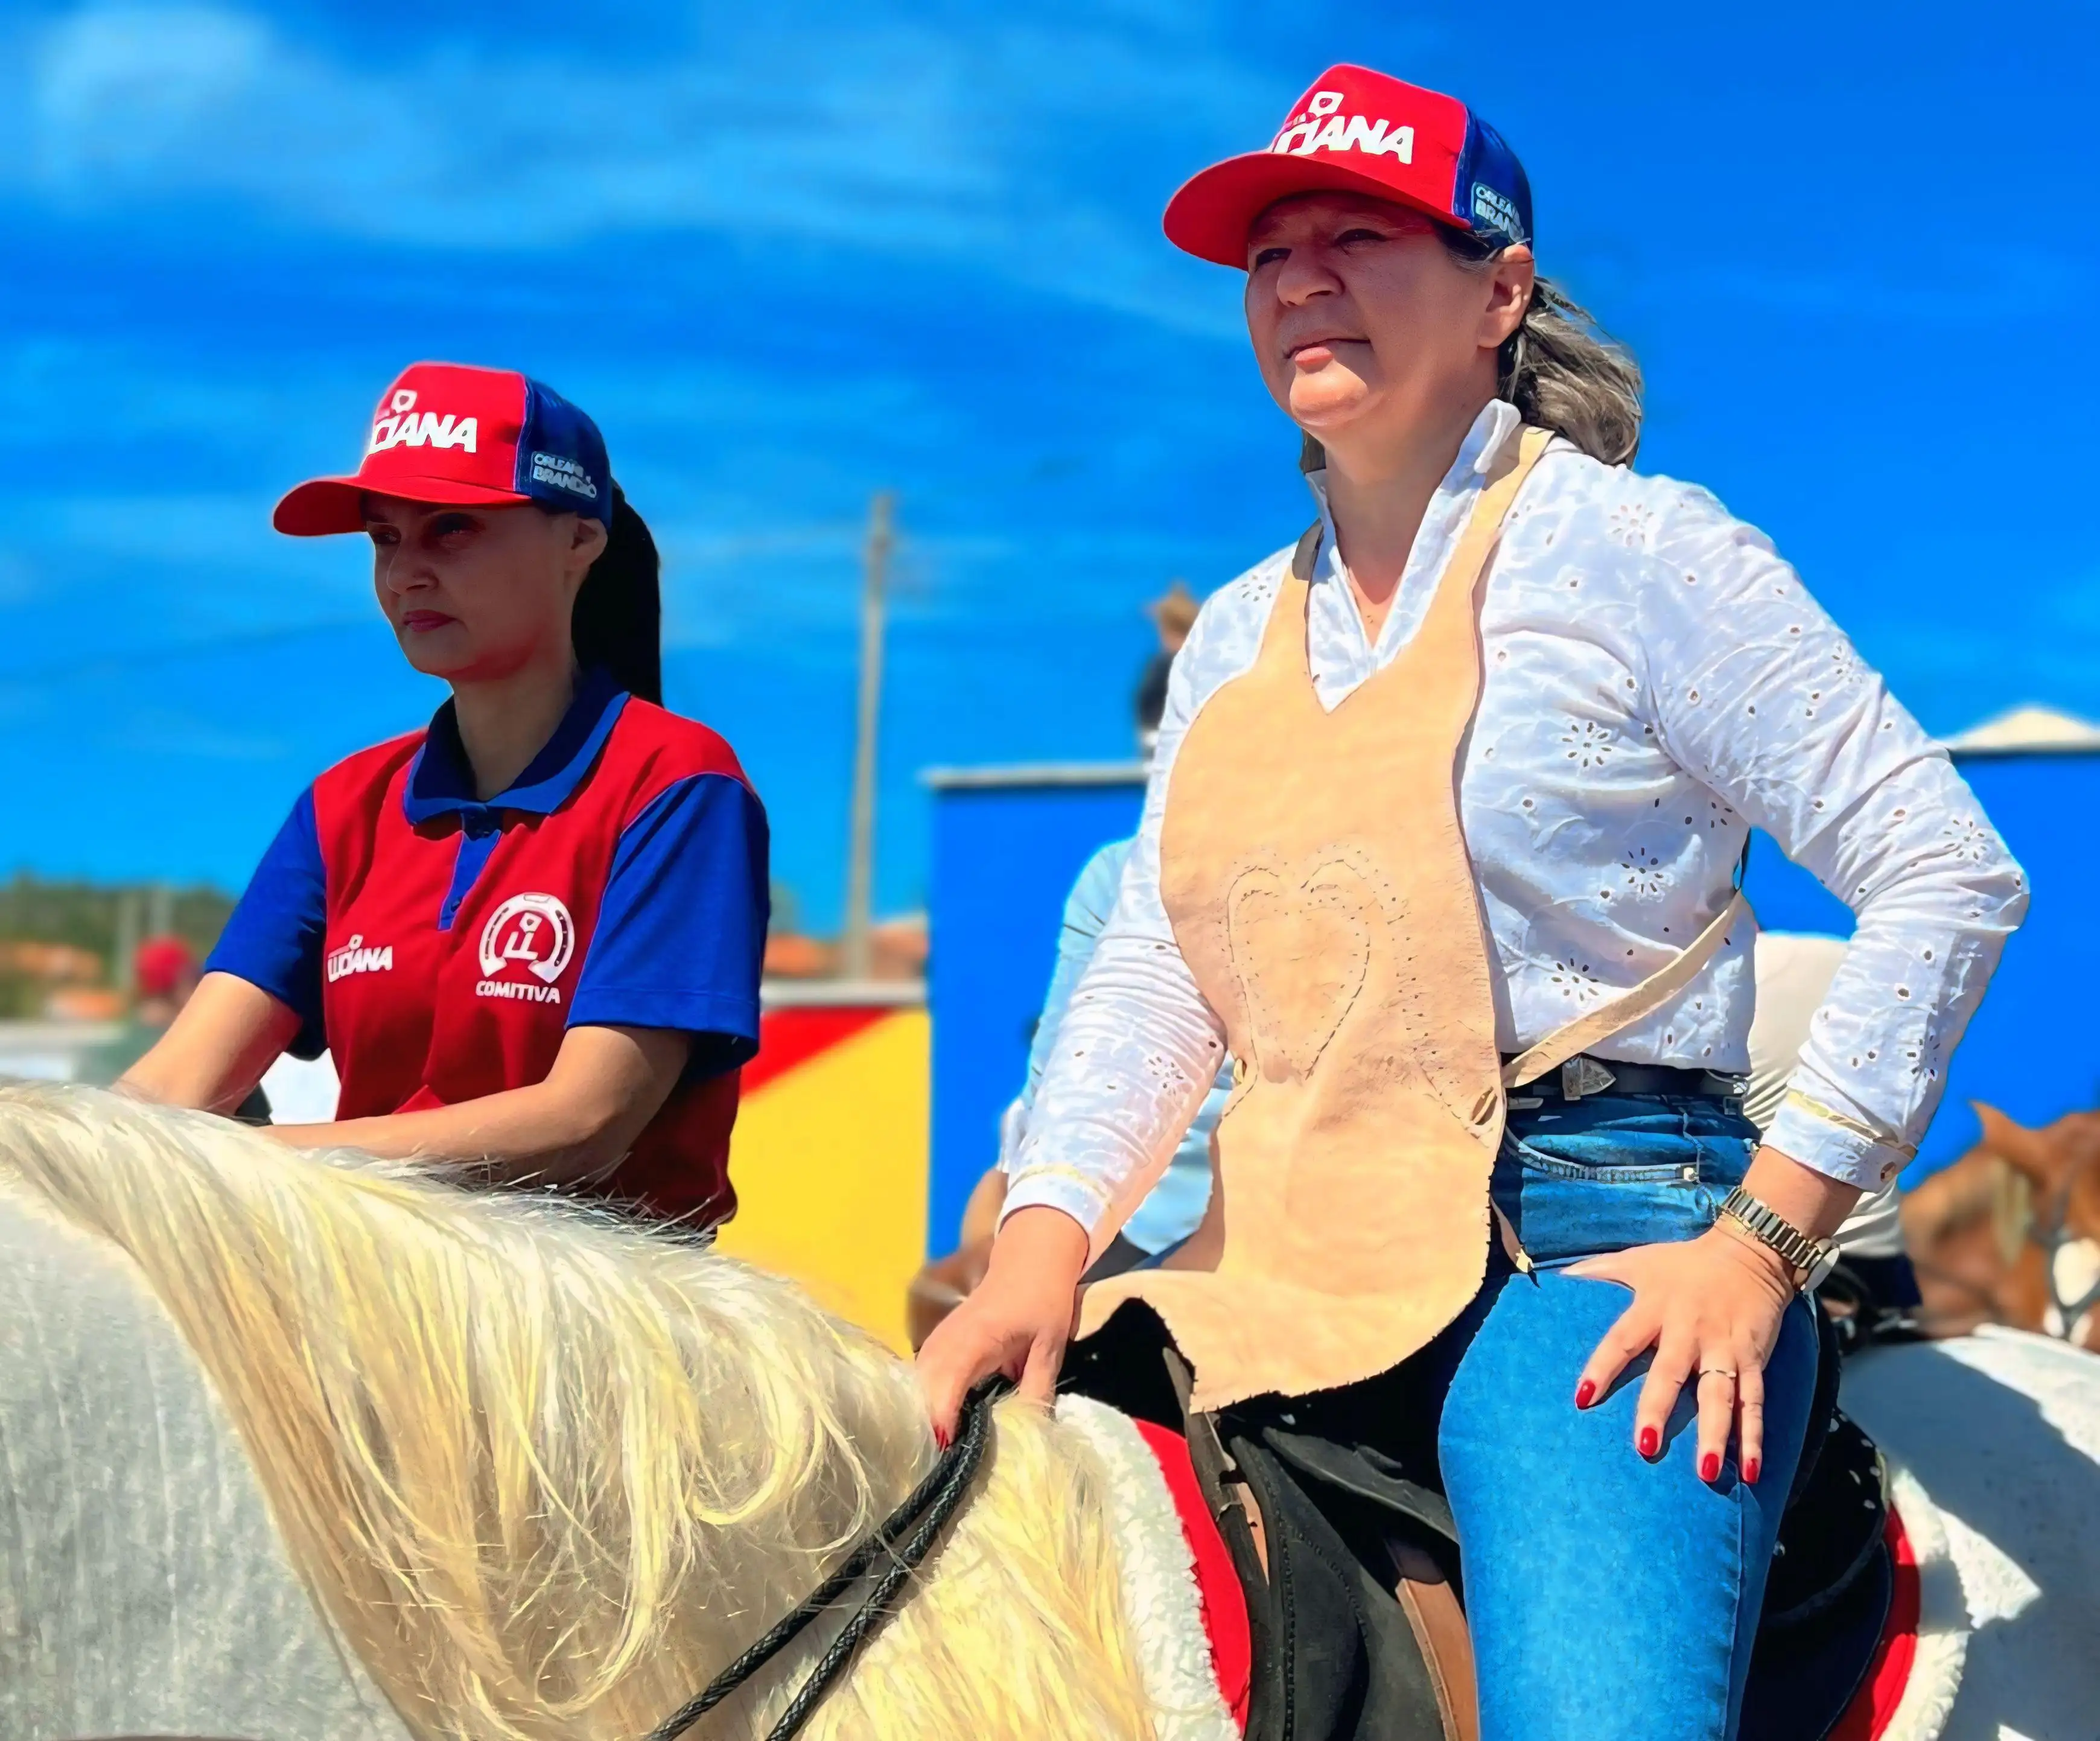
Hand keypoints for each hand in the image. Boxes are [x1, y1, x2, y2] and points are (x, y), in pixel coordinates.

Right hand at [915, 1206, 1089, 1444]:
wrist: (1031, 1259)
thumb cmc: (1043, 1299)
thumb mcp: (1049, 1347)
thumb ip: (1037, 1390)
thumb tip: (1031, 1437)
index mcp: (973, 1339)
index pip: (943, 1387)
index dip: (940, 1425)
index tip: (946, 1461)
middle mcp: (945, 1341)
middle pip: (920, 1393)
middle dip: (925, 1432)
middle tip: (941, 1472)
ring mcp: (936, 1342)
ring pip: (914, 1389)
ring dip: (922, 1421)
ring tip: (937, 1459)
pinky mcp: (937, 1346)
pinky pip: (921, 1381)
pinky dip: (925, 1406)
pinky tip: (939, 1432)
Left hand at [1568, 1224, 1794, 1484]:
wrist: (1751, 1251)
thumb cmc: (1685, 1262)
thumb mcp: (1640, 1259)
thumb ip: (1599, 1269)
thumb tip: (1558, 1273)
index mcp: (1655, 1306)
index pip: (1621, 1340)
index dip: (1602, 1367)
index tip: (1582, 1398)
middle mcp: (1689, 1329)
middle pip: (1671, 1372)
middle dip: (1658, 1408)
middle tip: (1644, 1447)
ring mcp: (1724, 1346)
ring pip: (1720, 1394)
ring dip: (1715, 1433)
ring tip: (1705, 1472)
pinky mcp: (1754, 1358)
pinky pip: (1754, 1401)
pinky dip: (1754, 1436)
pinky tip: (1750, 1471)